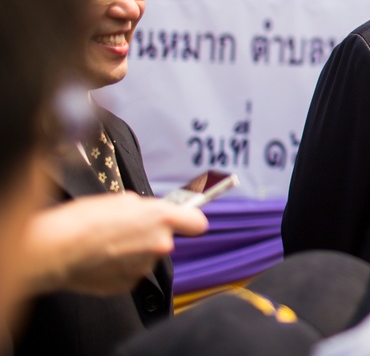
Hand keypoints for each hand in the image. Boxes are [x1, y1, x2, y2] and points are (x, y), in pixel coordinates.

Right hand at [23, 192, 207, 295]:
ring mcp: (145, 266)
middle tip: (124, 230)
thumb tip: (146, 212)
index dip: (189, 221)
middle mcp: (159, 243)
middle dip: (148, 235)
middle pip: (164, 240)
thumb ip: (143, 207)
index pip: (197, 222)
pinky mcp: (129, 284)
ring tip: (107, 244)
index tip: (185, 220)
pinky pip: (130, 273)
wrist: (57, 249)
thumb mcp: (120, 200)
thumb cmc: (84, 220)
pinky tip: (102, 259)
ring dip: (133, 252)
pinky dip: (119, 268)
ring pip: (146, 257)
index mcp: (161, 218)